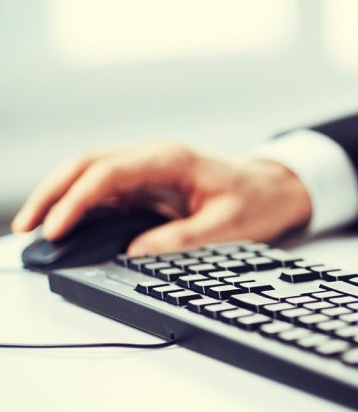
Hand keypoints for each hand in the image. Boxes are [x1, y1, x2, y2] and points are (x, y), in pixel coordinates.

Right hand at [11, 142, 311, 254]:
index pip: (109, 173)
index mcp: (171, 160)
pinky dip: (79, 205)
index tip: (57, 230)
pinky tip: (63, 226)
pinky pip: (104, 190)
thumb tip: (137, 253)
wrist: (276, 188)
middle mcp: (153, 158)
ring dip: (60, 197)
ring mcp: (147, 169)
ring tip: (34, 230)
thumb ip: (184, 239)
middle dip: (52, 193)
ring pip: (89, 174)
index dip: (76, 200)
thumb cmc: (257, 200)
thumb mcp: (228, 226)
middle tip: (26, 228)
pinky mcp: (147, 184)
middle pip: (87, 165)